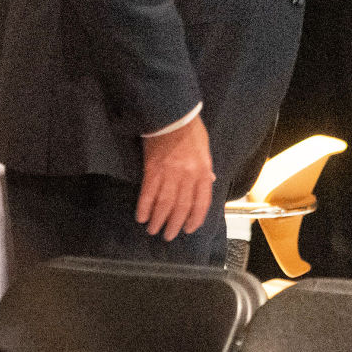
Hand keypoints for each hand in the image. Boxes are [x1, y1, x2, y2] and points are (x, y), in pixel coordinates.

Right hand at [138, 113, 215, 240]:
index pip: (201, 203)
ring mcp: (169, 175)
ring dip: (158, 220)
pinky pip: (148, 194)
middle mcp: (188, 177)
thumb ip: (206, 169)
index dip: (195, 219)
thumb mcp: (205, 150)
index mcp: (203, 172)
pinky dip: (144, 207)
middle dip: (174, 224)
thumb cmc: (191, 131)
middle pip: (181, 207)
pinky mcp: (152, 170)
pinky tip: (141, 217)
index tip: (188, 229)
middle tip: (168, 236)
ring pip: (164, 204)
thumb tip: (209, 182)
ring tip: (153, 230)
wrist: (173, 116)